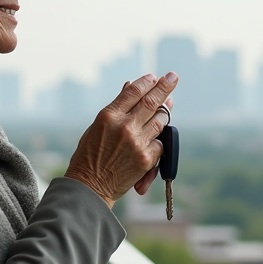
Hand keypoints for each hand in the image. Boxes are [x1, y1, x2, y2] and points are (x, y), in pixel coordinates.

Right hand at [64, 72, 177, 207]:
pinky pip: (160, 143)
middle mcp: (124, 126)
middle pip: (151, 101)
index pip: (134, 92)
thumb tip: (130, 86)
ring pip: (161, 120)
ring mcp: (137, 142)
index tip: (154, 77)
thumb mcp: (97, 126)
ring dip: (165, 111)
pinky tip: (154, 139)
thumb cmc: (89, 156)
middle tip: (173, 77)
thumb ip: (116, 108)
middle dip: (164, 87)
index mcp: (108, 116)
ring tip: (168, 104)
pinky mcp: (146, 159)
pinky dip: (158, 140)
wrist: (90, 187)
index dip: (146, 82)